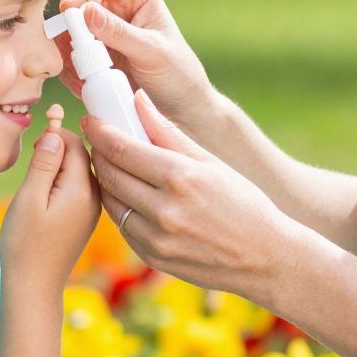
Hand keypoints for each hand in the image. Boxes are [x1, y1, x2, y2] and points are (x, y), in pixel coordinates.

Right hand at [0, 127, 99, 293]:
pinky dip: (64, 182)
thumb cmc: (25, 243)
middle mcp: (96, 197)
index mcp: (83, 189)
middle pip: (83, 155)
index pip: (78, 144)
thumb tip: (57, 133)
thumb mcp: (29, 198)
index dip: (56, 135)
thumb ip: (45, 163)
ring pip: (81, 170)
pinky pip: (79, 187)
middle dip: (59, 149)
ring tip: (37, 179)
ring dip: (60, 166)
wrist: (34, 285)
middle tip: (33, 162)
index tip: (35, 144)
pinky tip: (47, 194)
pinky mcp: (86, 218)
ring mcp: (94, 209)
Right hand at [58, 0, 212, 134]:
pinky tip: (82, 83)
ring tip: (82, 72)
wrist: (181, 108)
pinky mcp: (93, 56)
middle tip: (74, 48)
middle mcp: (115, 7)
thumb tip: (85, 11)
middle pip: (76, 0)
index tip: (68, 6)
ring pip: (68, 29)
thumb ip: (119, 32)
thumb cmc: (177, 74)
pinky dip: (70, 68)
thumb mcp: (151, 51)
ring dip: (67, 49)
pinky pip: (70, 55)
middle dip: (69, 23)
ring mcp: (101, 32)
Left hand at [83, 88, 294, 300]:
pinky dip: (120, 207)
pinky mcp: (153, 257)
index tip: (92, 121)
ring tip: (111, 166)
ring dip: (105, 181)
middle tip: (98, 141)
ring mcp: (157, 237)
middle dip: (98, 154)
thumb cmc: (244, 203)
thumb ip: (169, 132)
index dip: (100, 132)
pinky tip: (128, 195)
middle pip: (110, 174)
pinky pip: (123, 226)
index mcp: (180, 177)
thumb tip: (138, 100)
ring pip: (111, 201)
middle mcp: (164, 209)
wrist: (265, 257)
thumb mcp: (211, 162)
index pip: (121, 149)